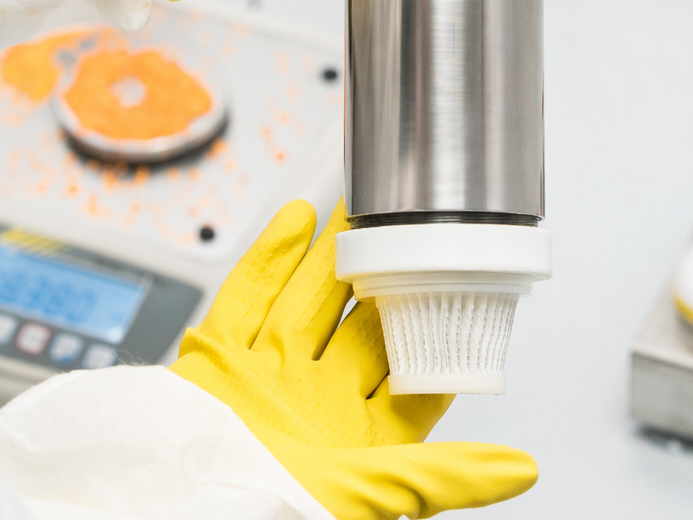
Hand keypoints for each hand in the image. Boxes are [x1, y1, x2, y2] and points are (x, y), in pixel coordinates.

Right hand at [172, 199, 536, 519]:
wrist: (171, 511)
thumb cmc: (268, 513)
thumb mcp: (373, 493)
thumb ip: (445, 474)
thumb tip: (522, 469)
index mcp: (353, 440)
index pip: (409, 375)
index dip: (433, 327)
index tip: (457, 282)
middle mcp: (310, 404)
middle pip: (358, 324)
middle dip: (384, 272)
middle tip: (407, 221)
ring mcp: (261, 379)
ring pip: (306, 299)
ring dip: (331, 250)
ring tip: (358, 204)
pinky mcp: (215, 361)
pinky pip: (247, 295)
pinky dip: (271, 254)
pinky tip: (297, 218)